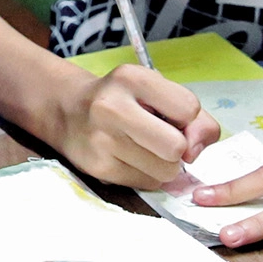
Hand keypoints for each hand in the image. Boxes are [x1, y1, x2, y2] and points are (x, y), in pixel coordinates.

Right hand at [53, 64, 220, 187]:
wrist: (67, 111)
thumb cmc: (123, 100)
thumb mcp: (157, 92)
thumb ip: (195, 117)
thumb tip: (195, 152)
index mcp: (131, 78)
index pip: (189, 108)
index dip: (187, 118)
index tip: (169, 116)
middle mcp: (112, 107)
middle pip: (176, 147)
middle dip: (177, 149)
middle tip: (160, 139)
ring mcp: (102, 139)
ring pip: (165, 171)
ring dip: (163, 165)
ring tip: (144, 149)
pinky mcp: (99, 168)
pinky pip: (147, 183)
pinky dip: (146, 175)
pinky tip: (129, 159)